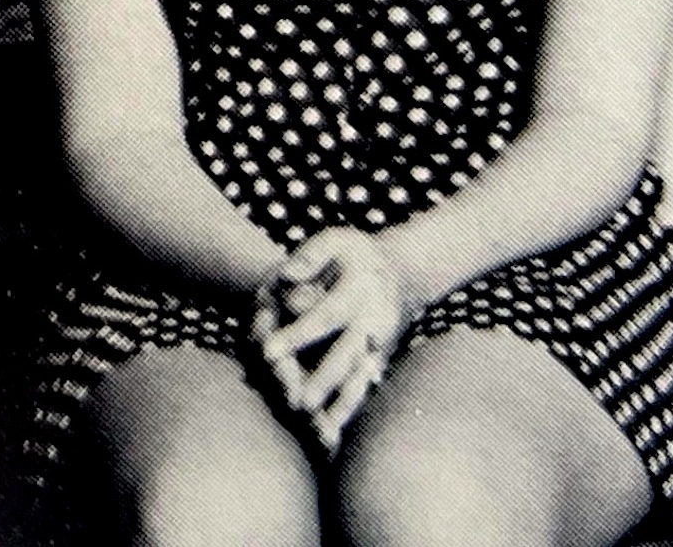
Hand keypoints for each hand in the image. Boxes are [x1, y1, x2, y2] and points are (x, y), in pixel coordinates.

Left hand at [254, 228, 406, 450]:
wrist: (405, 273)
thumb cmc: (359, 255)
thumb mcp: (339, 240)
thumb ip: (312, 254)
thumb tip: (285, 274)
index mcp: (360, 292)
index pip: (323, 316)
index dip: (297, 334)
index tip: (267, 351)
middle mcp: (373, 322)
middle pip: (344, 355)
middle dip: (320, 380)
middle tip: (295, 402)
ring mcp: (380, 344)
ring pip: (358, 379)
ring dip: (340, 405)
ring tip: (320, 432)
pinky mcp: (381, 360)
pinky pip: (365, 387)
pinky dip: (352, 409)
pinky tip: (335, 432)